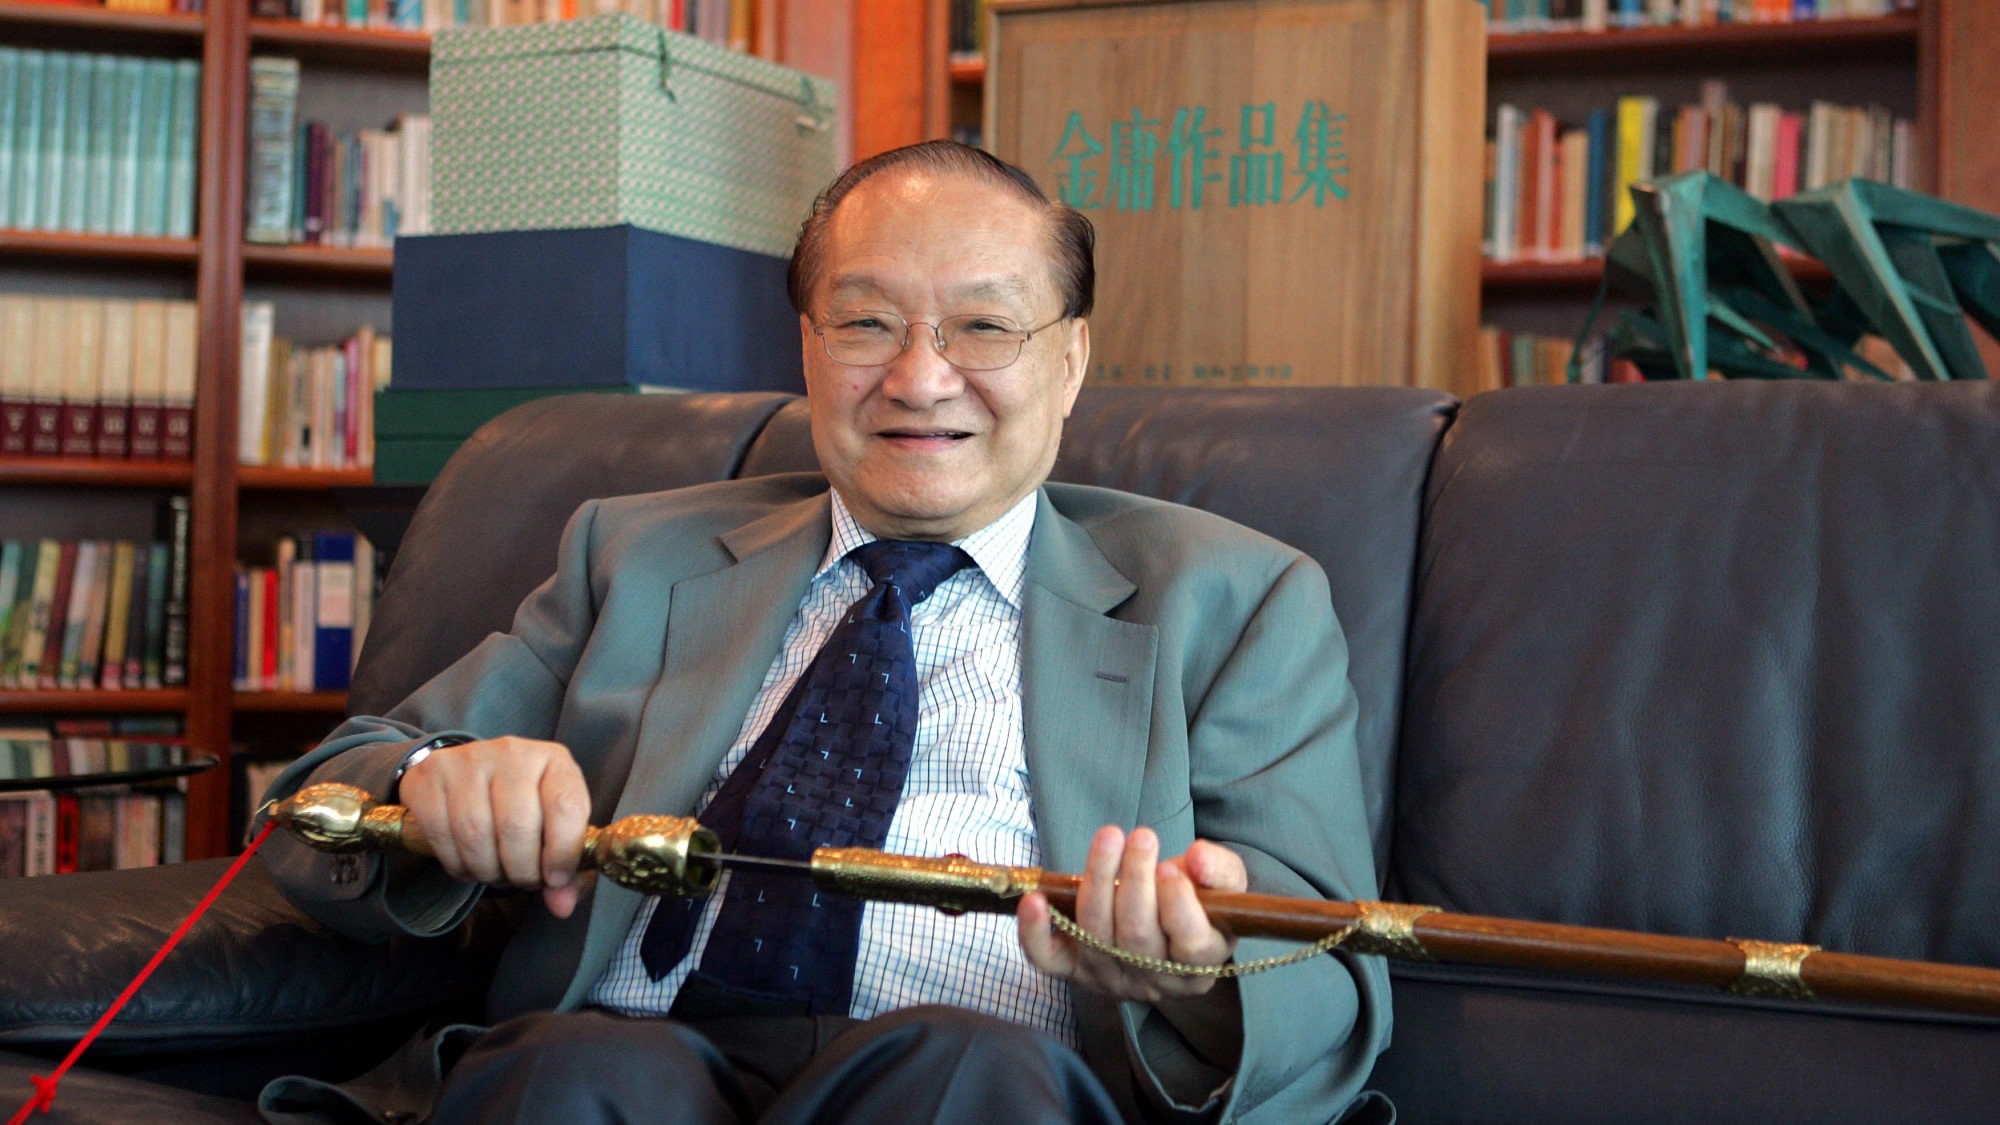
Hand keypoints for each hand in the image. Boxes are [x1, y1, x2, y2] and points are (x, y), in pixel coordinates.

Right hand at [397, 736, 590, 918]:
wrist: (471, 772)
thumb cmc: (523, 803)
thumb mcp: (554, 825)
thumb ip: (566, 866)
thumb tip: (562, 906)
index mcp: (554, 761)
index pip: (567, 806)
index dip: (562, 852)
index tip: (554, 879)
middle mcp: (512, 754)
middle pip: (517, 825)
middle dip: (521, 870)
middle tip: (522, 879)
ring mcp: (467, 761)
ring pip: (476, 834)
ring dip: (487, 870)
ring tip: (496, 873)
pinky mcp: (430, 776)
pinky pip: (440, 834)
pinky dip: (456, 864)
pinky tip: (468, 864)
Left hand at [1017, 825, 1247, 1002]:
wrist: (1166, 919)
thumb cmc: (1200, 900)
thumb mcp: (1225, 883)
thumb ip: (1220, 870)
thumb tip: (1197, 858)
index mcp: (1200, 965)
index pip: (1191, 945)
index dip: (1179, 907)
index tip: (1171, 869)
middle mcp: (1154, 981)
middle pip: (1138, 937)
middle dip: (1136, 882)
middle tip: (1142, 837)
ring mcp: (1110, 978)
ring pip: (1096, 937)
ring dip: (1098, 882)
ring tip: (1110, 838)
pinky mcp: (1073, 969)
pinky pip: (1047, 959)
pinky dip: (1035, 932)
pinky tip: (1035, 899)